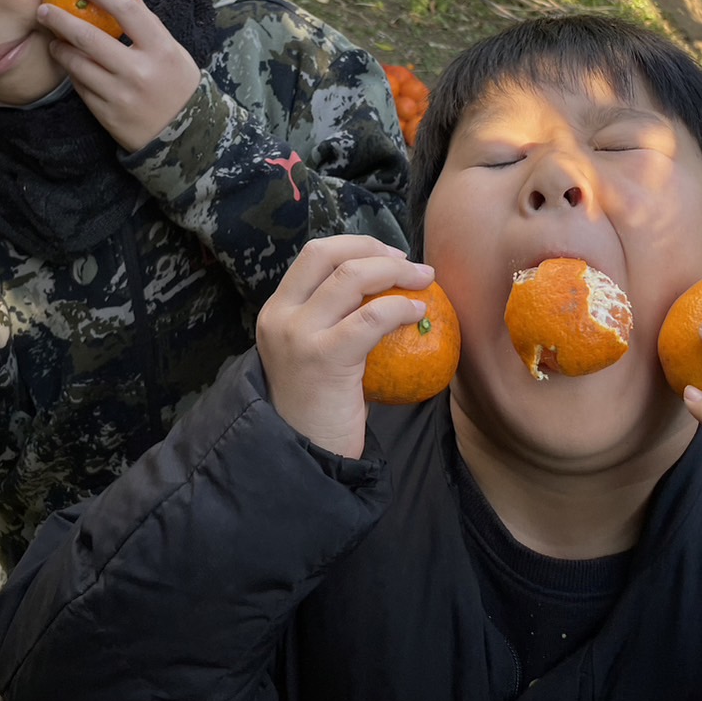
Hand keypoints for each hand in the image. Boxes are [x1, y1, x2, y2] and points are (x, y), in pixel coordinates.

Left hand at [40, 0, 202, 151]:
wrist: (184, 137)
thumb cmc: (179, 86)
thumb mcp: (174, 52)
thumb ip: (151, 25)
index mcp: (161, 50)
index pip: (127, 12)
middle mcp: (139, 71)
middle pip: (89, 37)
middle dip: (61, 20)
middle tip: (44, 10)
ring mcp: (120, 95)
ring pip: (78, 64)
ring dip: (60, 48)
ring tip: (55, 41)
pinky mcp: (107, 114)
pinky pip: (81, 87)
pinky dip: (73, 73)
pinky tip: (71, 65)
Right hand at [256, 236, 434, 457]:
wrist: (305, 455)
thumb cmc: (321, 407)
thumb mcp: (315, 354)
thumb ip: (335, 321)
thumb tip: (388, 290)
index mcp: (277, 310)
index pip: (314, 255)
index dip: (356, 245)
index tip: (389, 255)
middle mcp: (280, 316)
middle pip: (328, 254)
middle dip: (375, 248)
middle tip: (411, 263)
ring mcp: (298, 335)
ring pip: (351, 277)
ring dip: (395, 271)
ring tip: (425, 281)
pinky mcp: (322, 357)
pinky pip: (370, 317)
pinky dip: (399, 307)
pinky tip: (419, 311)